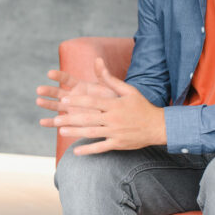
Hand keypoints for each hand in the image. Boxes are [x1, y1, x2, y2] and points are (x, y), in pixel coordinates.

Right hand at [36, 66, 118, 126]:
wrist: (115, 116)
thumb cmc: (112, 100)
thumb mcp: (109, 86)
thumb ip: (103, 74)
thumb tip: (99, 59)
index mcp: (79, 86)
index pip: (66, 79)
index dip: (58, 76)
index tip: (49, 73)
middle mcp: (72, 96)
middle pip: (57, 92)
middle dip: (48, 91)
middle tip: (39, 90)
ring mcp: (70, 109)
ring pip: (55, 105)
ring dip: (46, 104)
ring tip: (38, 101)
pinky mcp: (71, 121)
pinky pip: (59, 122)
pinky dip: (50, 123)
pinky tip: (42, 122)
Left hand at [47, 58, 166, 154]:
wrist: (158, 126)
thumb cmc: (141, 106)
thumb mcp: (129, 90)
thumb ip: (111, 80)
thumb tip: (98, 63)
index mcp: (114, 105)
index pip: (92, 102)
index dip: (77, 101)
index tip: (63, 100)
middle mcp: (113, 119)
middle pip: (88, 118)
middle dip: (70, 119)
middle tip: (56, 118)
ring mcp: (115, 133)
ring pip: (92, 133)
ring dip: (75, 133)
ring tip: (61, 131)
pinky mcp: (118, 144)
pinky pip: (101, 147)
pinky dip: (88, 150)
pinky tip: (76, 151)